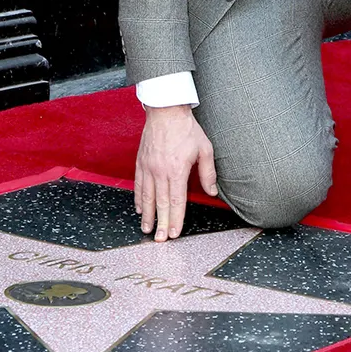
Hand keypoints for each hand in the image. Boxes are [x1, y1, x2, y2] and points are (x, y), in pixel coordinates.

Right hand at [135, 105, 217, 241]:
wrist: (166, 111)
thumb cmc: (187, 129)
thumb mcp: (205, 149)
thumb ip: (208, 173)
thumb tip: (212, 192)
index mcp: (177, 170)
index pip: (176, 201)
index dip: (176, 219)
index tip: (175, 233)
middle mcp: (160, 171)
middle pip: (160, 203)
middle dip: (161, 224)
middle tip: (160, 240)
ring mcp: (148, 167)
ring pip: (146, 197)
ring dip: (147, 216)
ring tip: (147, 229)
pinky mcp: (141, 162)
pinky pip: (138, 185)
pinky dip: (138, 199)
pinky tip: (139, 209)